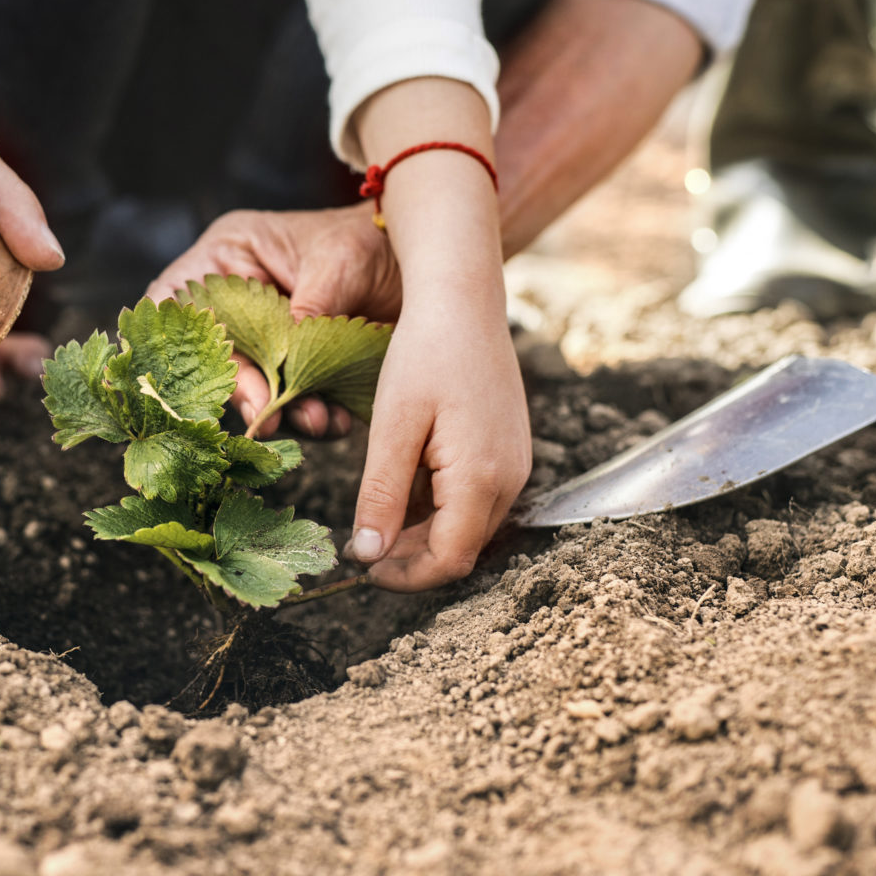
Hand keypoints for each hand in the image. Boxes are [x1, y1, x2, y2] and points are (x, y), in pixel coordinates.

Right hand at [146, 205, 398, 436]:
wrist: (426, 264)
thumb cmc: (371, 239)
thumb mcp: (336, 263)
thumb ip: (307, 310)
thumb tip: (285, 364)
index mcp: (229, 259)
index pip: (176, 299)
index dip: (183, 341)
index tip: (214, 375)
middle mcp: (239, 302)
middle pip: (215, 355)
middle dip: (244, 390)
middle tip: (268, 416)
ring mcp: (269, 340)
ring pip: (257, 387)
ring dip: (284, 410)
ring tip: (317, 418)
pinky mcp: (300, 369)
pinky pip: (295, 402)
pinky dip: (314, 417)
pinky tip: (336, 420)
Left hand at [354, 279, 529, 590]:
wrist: (463, 298)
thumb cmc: (424, 354)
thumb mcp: (393, 427)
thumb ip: (382, 497)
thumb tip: (367, 556)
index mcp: (482, 478)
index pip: (448, 560)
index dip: (404, 577)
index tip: (361, 569)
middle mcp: (511, 479)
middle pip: (461, 548)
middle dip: (411, 558)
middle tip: (360, 547)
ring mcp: (515, 464)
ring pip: (468, 526)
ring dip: (423, 532)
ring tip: (376, 516)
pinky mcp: (508, 450)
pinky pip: (474, 497)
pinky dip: (439, 505)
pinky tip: (405, 483)